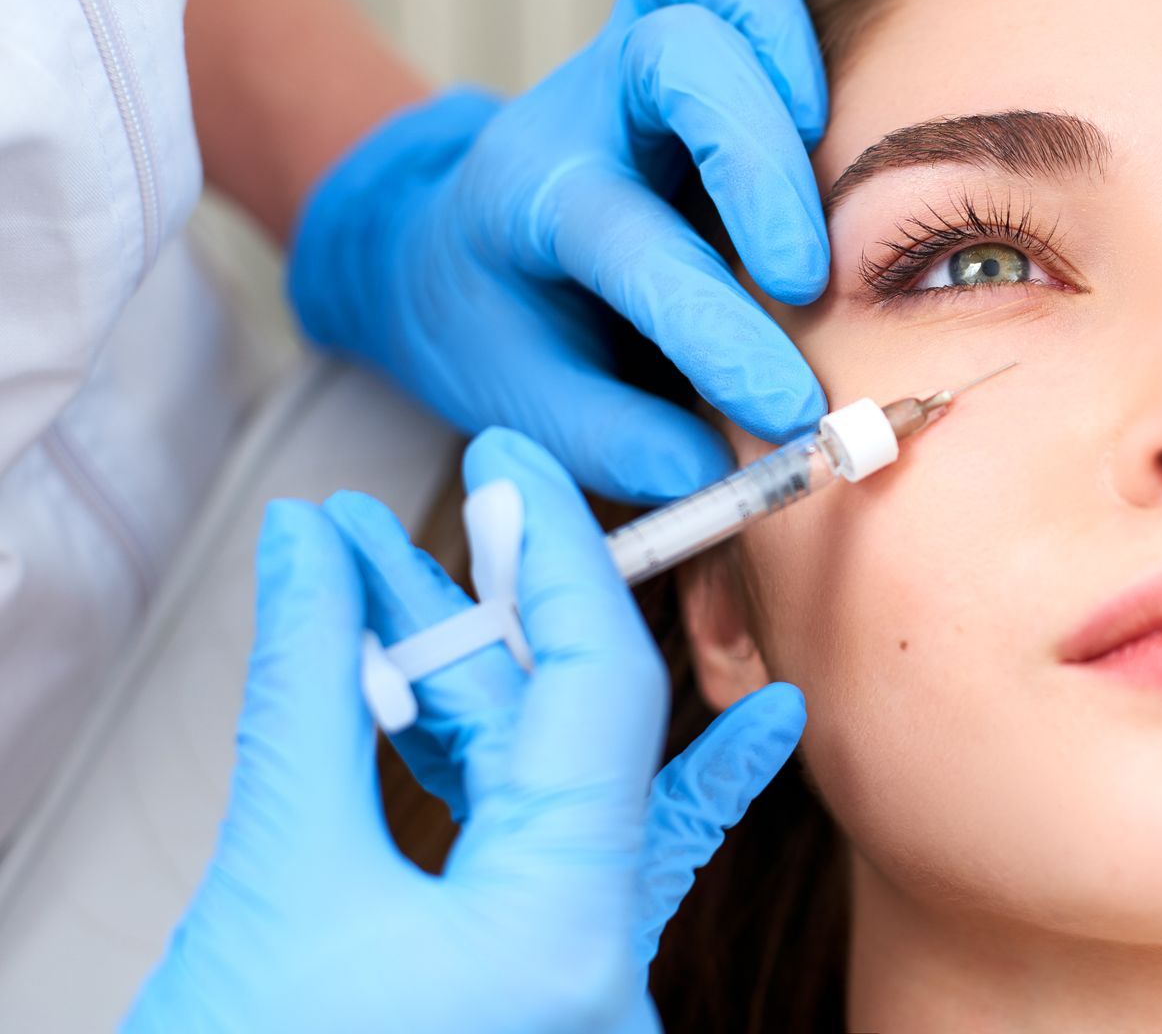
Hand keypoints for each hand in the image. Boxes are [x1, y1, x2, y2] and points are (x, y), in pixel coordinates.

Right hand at [124, 429, 804, 1032]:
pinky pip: (539, 861)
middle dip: (495, 614)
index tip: (513, 466)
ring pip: (550, 794)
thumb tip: (311, 551)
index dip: (558, 554)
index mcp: (566, 940)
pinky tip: (484, 694)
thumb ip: (307, 693)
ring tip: (385, 587)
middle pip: (577, 736)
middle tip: (437, 512)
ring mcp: (576, 996)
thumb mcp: (272, 879)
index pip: (603, 690)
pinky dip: (493, 770)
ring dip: (469, 686)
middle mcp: (603, 973)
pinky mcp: (532, 1003)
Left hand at [287, 0, 829, 502]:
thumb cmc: (499, 323)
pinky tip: (812, 64)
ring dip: (778, 37)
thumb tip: (699, 467)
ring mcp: (624, 52)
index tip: (786, 407)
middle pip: (670, 60)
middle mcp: (579, 109)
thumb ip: (604, 438)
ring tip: (828, 136)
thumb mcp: (517, 399)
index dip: (712, 324)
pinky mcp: (670, 24)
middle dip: (757, 158)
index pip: (626, 241)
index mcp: (529, 203)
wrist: (449, 240)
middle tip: (808, 270)